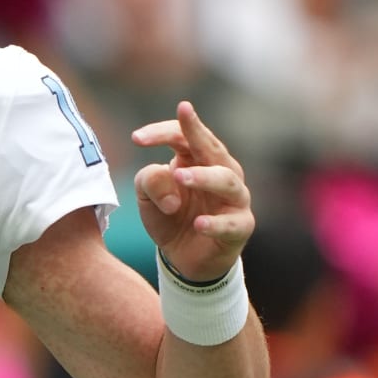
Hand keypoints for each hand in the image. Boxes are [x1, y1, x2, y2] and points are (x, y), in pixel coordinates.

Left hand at [131, 101, 253, 283]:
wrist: (185, 260)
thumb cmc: (169, 218)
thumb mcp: (147, 199)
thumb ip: (149, 181)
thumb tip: (170, 178)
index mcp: (196, 160)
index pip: (181, 137)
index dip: (162, 133)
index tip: (137, 138)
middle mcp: (222, 172)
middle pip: (212, 148)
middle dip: (197, 132)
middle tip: (184, 117)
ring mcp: (235, 199)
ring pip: (227, 181)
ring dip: (204, 176)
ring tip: (181, 177)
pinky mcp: (241, 226)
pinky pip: (231, 223)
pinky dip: (215, 223)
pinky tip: (198, 224)